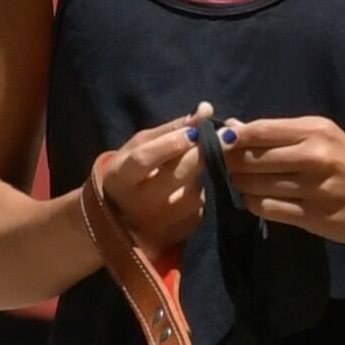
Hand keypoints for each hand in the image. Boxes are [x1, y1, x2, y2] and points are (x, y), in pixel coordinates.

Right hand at [94, 113, 209, 253]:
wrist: (120, 221)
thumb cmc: (132, 175)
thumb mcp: (141, 148)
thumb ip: (172, 129)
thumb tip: (206, 109)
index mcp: (121, 177)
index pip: (146, 159)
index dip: (172, 143)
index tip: (196, 130)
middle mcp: (138, 204)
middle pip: (177, 174)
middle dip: (203, 153)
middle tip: (225, 137)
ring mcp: (159, 223)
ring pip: (194, 192)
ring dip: (200, 176)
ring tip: (190, 171)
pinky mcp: (178, 235)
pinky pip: (199, 209)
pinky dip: (199, 196)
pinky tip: (187, 192)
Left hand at [216, 113, 344, 247]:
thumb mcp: (322, 138)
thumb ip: (279, 134)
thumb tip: (233, 127)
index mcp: (315, 130)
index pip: (259, 130)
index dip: (231, 138)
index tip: (218, 145)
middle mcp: (315, 156)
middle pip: (252, 158)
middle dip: (232, 163)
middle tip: (228, 168)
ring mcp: (314, 188)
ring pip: (255, 184)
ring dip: (241, 185)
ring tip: (244, 183)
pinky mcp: (313, 216)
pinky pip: (266, 208)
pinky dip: (254, 204)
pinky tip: (257, 200)